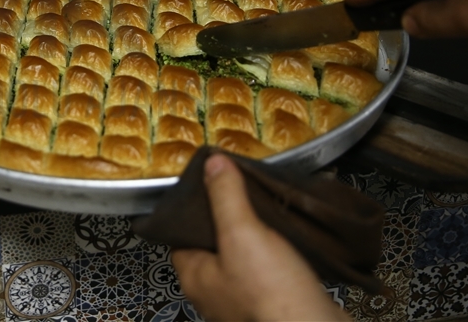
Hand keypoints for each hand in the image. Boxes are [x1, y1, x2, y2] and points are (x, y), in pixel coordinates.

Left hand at [171, 154, 347, 321]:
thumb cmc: (271, 293)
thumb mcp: (241, 233)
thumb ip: (225, 197)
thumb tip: (212, 162)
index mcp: (194, 275)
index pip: (181, 231)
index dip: (193, 204)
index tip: (210, 180)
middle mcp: (214, 290)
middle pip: (213, 241)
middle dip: (229, 214)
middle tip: (242, 186)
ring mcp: (243, 299)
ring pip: (243, 254)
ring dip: (255, 232)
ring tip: (266, 204)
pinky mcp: (272, 303)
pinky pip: (268, 269)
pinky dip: (275, 251)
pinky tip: (286, 235)